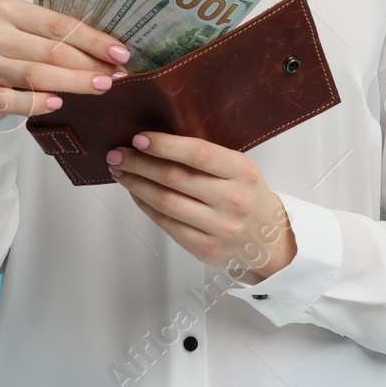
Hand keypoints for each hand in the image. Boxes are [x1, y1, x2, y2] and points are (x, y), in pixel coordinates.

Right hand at [0, 0, 130, 127]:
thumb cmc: (6, 54)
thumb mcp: (25, 35)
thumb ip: (56, 38)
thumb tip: (109, 54)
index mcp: (6, 10)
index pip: (58, 24)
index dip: (93, 40)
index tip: (120, 53)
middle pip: (51, 51)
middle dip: (89, 65)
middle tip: (116, 76)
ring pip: (37, 75)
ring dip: (74, 83)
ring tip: (100, 87)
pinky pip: (15, 101)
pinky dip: (40, 103)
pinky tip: (59, 104)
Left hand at [106, 132, 295, 283]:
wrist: (267, 238)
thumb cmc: (246, 194)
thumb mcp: (239, 168)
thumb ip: (206, 157)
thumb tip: (155, 141)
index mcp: (243, 172)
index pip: (198, 154)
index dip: (164, 145)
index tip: (138, 138)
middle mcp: (233, 200)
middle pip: (175, 178)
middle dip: (139, 163)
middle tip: (118, 154)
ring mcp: (219, 228)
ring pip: (166, 202)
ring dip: (136, 184)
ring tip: (120, 171)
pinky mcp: (205, 248)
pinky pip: (166, 224)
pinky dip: (145, 206)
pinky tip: (136, 192)